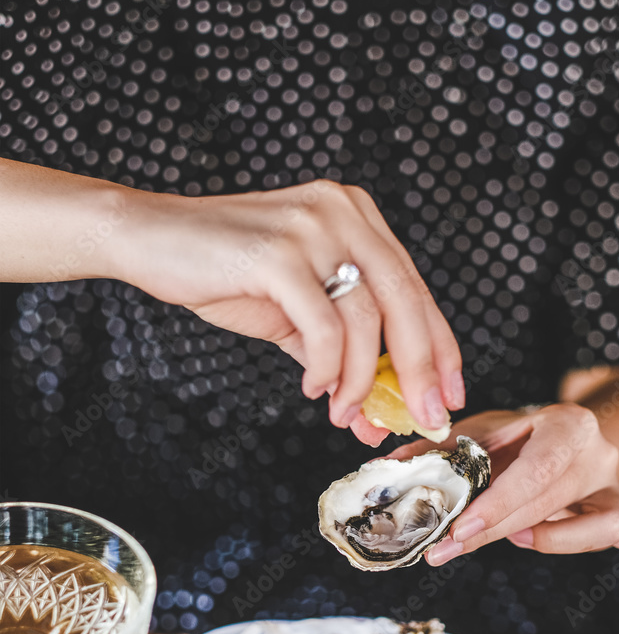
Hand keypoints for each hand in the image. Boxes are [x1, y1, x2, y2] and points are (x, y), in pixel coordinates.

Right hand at [115, 180, 462, 432]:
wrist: (153, 241)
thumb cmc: (226, 272)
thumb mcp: (295, 311)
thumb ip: (338, 352)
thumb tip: (373, 415)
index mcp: (356, 218)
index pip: (415, 288)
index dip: (440, 347)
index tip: (449, 394)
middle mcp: (343, 213)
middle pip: (405, 301)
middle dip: (420, 371)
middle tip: (425, 420)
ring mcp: (312, 229)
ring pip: (366, 319)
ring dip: (361, 380)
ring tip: (345, 412)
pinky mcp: (279, 253)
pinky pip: (323, 326)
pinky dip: (325, 367)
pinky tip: (314, 387)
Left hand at [387, 404, 618, 560]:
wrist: (566, 433)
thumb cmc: (519, 436)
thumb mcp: (484, 432)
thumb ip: (442, 450)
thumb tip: (389, 468)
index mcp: (564, 425)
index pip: (533, 471)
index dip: (496, 504)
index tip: (458, 528)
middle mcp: (597, 452)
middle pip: (551, 502)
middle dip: (495, 531)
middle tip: (447, 548)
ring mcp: (614, 484)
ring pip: (600, 523)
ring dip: (556, 541)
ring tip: (514, 537)